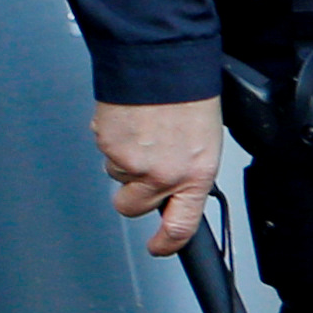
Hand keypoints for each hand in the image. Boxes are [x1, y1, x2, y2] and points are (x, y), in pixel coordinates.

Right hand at [95, 97, 219, 256]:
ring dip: (127, 160)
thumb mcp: (206, 142)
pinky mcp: (106, 144)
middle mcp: (162, 174)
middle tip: (145, 169)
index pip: (181, 225)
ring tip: (145, 132)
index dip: (167, 243)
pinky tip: (133, 123)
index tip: (159, 247)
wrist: (163, 64)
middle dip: (134, 194)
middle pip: (132, 207)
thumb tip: (178, 186)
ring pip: (118, 175)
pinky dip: (116, 141)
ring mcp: (130, 161)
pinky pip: (106, 152)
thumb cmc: (190, 97)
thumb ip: (190, 170)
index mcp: (195, 174)